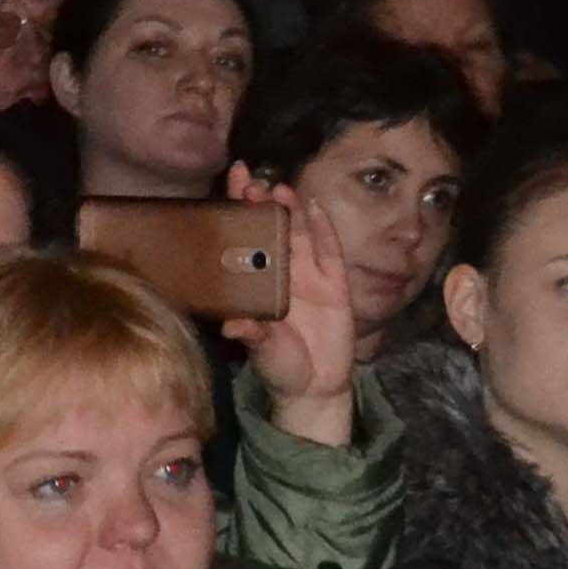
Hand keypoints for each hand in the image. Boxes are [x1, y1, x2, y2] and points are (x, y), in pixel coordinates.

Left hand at [227, 169, 359, 441]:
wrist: (314, 388)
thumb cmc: (279, 365)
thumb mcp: (261, 349)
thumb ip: (251, 334)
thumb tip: (231, 326)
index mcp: (257, 280)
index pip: (245, 235)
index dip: (239, 206)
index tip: (232, 180)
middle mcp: (282, 270)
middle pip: (271, 226)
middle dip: (261, 201)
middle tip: (251, 180)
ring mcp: (310, 274)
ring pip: (300, 232)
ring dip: (291, 209)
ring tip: (279, 189)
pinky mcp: (336, 284)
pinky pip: (330, 251)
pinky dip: (325, 229)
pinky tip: (316, 207)